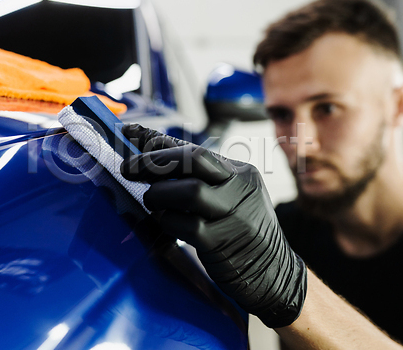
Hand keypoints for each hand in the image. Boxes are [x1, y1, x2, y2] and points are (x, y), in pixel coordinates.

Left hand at [120, 124, 306, 327]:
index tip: (129, 131)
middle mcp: (239, 188)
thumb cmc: (242, 231)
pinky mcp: (222, 243)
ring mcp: (233, 215)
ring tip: (151, 201)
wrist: (274, 272)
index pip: (194, 148)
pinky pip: (187, 225)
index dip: (158, 139)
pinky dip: (169, 221)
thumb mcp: (231, 196)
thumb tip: (154, 158)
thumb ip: (201, 179)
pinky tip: (165, 221)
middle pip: (194, 159)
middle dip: (155, 161)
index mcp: (240, 172)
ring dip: (160, 194)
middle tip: (128, 168)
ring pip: (190, 191)